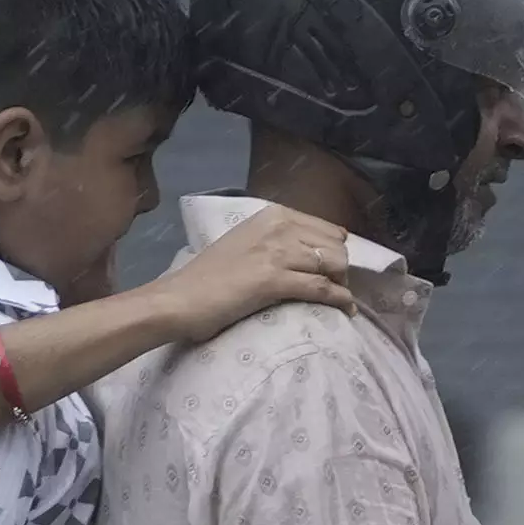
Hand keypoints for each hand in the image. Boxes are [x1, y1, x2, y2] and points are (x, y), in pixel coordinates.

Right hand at [149, 208, 356, 345]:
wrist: (178, 300)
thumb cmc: (208, 278)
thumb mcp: (246, 244)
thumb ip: (276, 241)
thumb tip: (312, 251)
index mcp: (272, 215)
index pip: (326, 228)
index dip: (335, 251)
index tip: (334, 270)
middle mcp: (278, 227)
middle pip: (335, 246)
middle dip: (340, 269)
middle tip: (333, 289)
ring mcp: (277, 252)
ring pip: (335, 264)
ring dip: (342, 284)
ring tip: (337, 299)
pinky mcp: (275, 280)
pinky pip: (323, 288)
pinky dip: (339, 300)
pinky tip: (344, 309)